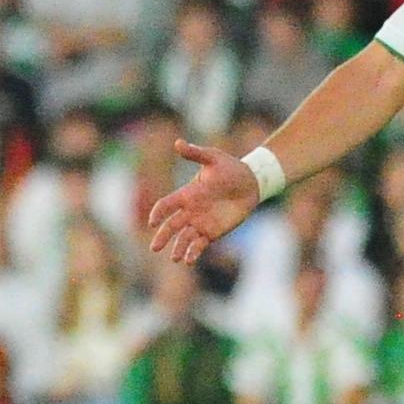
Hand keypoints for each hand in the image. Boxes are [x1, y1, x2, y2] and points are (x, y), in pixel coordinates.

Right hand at [142, 139, 265, 266]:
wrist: (250, 183)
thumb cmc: (230, 167)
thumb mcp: (213, 158)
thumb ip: (195, 153)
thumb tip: (177, 143)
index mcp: (187, 194)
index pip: (166, 205)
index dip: (158, 213)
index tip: (153, 221)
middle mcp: (190, 211)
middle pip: (171, 226)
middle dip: (162, 237)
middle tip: (154, 248)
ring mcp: (200, 223)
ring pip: (184, 238)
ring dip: (178, 248)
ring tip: (175, 258)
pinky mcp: (212, 233)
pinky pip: (199, 245)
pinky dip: (193, 252)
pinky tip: (190, 260)